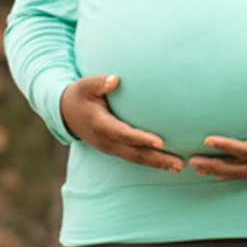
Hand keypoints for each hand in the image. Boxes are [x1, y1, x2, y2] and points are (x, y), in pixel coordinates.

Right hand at [61, 74, 183, 172]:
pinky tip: (166, 164)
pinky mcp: (114, 149)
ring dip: (157, 164)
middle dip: (157, 159)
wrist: (66, 113)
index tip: (161, 142)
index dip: (142, 139)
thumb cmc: (79, 95)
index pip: (124, 134)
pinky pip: (134, 157)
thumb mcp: (85, 85)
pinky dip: (150, 162)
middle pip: (135, 153)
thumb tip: (115, 79)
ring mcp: (110, 147)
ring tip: (179, 167)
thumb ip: (99, 82)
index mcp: (100, 125)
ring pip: (136, 159)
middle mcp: (106, 141)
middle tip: (179, 163)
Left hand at [187, 97, 246, 180]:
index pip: (244, 150)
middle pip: (236, 168)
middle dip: (214, 165)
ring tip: (198, 169)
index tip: (206, 140)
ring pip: (240, 174)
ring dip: (219, 172)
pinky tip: (219, 175)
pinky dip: (232, 175)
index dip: (225, 145)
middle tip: (191, 161)